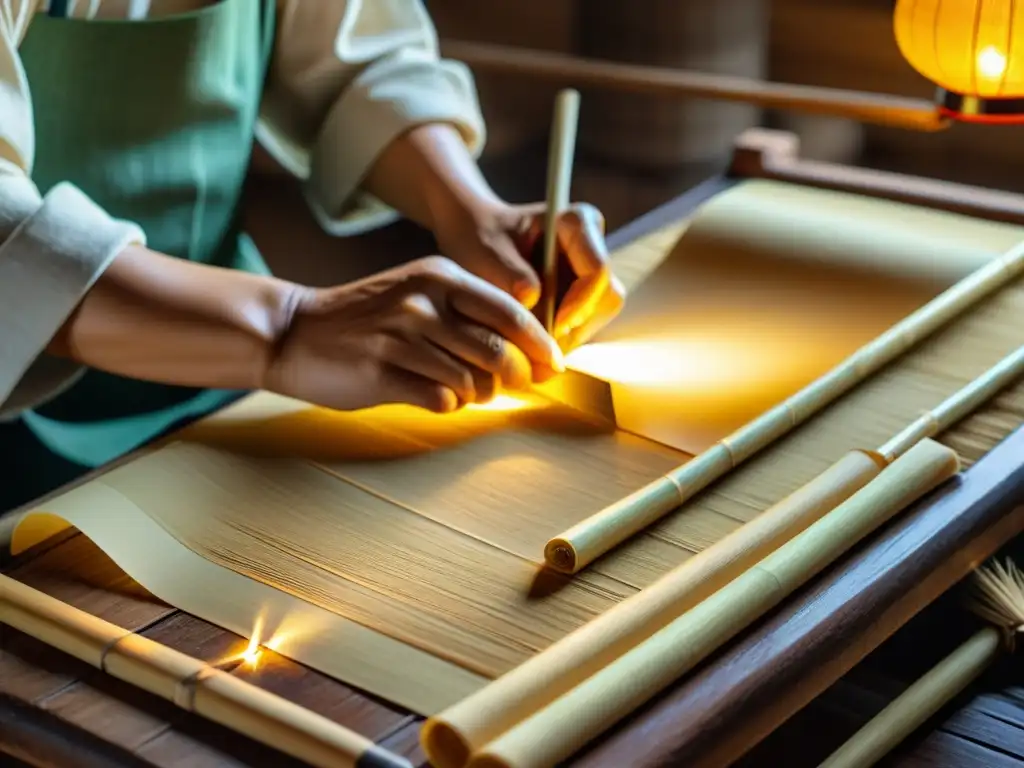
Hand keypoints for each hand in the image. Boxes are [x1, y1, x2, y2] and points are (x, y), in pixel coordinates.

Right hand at [262, 256, 564, 413]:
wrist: (296, 331)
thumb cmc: (367, 319)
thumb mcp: (417, 294)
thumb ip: (466, 314)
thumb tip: (523, 355)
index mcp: (440, 276)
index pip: (510, 311)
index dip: (539, 343)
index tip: (553, 365)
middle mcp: (424, 302)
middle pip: (497, 350)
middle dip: (513, 377)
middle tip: (508, 386)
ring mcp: (401, 337)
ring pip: (471, 381)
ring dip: (477, 395)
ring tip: (461, 391)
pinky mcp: (381, 373)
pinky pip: (441, 401)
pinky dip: (447, 407)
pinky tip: (434, 398)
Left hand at [434, 200, 625, 350]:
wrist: (476, 241)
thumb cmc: (481, 237)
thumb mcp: (487, 251)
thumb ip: (509, 273)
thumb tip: (532, 299)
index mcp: (577, 222)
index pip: (597, 270)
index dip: (579, 303)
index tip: (551, 326)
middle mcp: (592, 245)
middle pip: (606, 296)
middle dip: (577, 326)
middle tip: (540, 345)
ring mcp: (589, 273)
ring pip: (599, 315)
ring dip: (569, 337)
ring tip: (531, 347)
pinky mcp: (582, 296)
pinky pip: (585, 325)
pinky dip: (561, 340)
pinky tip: (532, 346)